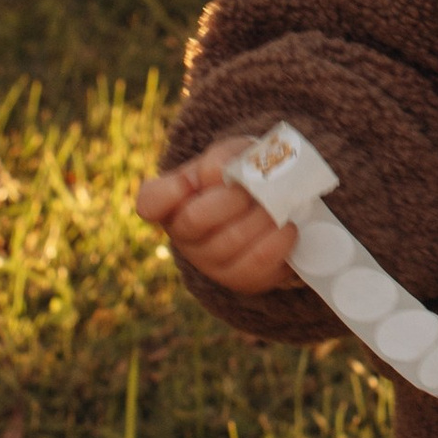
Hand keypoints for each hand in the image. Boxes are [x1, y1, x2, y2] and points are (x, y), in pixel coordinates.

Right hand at [135, 136, 299, 293]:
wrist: (268, 206)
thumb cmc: (238, 179)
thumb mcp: (228, 158)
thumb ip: (220, 160)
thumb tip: (216, 175)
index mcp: (171, 202)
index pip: (151, 202)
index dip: (166, 194)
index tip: (186, 182)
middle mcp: (182, 236)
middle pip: (194, 221)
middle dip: (230, 200)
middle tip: (251, 189)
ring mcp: (209, 263)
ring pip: (230, 242)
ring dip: (260, 218)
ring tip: (277, 204)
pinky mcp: (240, 279)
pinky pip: (256, 263)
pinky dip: (277, 240)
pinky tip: (286, 227)